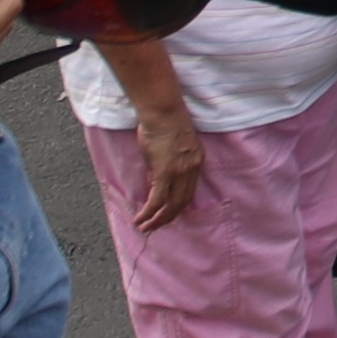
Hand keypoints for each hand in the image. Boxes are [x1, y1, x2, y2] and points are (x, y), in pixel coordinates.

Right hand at [125, 110, 206, 229]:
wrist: (163, 110)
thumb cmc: (164, 122)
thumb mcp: (173, 146)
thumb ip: (168, 164)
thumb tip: (155, 180)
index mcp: (196, 161)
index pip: (189, 192)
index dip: (178, 206)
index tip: (167, 214)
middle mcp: (192, 169)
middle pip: (182, 202)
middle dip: (168, 217)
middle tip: (155, 226)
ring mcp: (179, 172)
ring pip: (171, 205)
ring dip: (157, 219)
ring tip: (145, 227)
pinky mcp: (164, 171)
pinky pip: (157, 199)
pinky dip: (149, 212)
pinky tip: (140, 218)